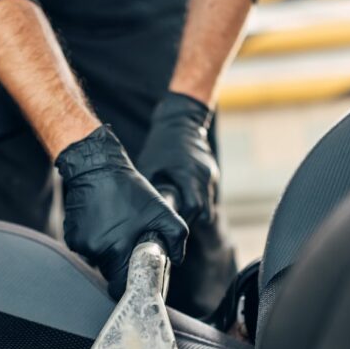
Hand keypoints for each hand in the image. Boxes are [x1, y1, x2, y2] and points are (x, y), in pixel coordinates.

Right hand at [57, 125, 188, 298]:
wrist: (96, 167)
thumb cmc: (130, 189)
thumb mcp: (161, 210)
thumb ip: (176, 237)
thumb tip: (177, 259)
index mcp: (117, 249)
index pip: (119, 286)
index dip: (129, 284)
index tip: (135, 276)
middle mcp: (95, 250)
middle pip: (109, 273)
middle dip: (120, 264)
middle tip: (130, 243)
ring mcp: (80, 243)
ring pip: (98, 259)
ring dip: (107, 250)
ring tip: (116, 227)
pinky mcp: (71, 236)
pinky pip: (86, 248)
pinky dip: (94, 241)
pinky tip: (101, 222)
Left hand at [135, 92, 219, 223]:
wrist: (180, 121)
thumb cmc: (160, 144)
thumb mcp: (149, 166)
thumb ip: (147, 189)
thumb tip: (138, 212)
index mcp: (188, 175)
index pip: (193, 207)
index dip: (184, 220)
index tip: (172, 227)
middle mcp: (203, 176)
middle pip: (205, 211)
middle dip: (191, 220)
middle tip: (176, 224)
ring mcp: (210, 173)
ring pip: (208, 203)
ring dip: (195, 210)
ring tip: (179, 212)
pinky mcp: (212, 171)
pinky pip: (207, 192)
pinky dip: (197, 197)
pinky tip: (185, 195)